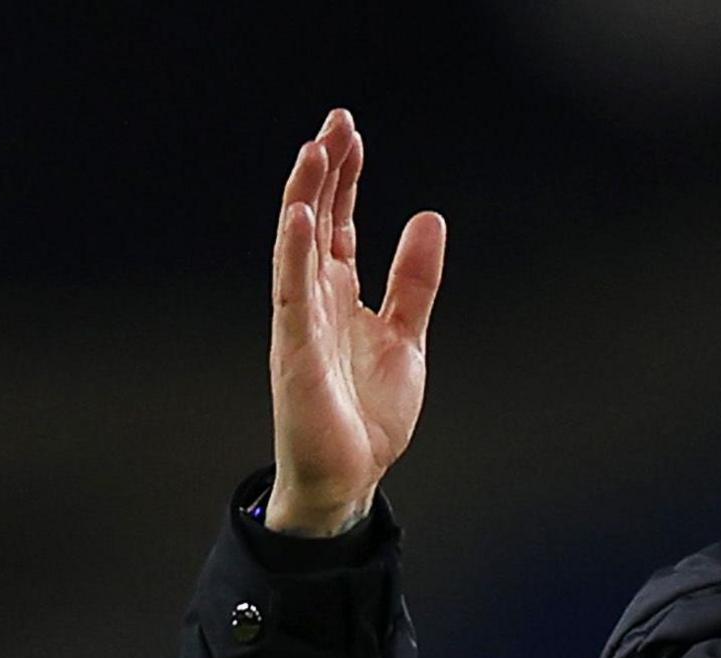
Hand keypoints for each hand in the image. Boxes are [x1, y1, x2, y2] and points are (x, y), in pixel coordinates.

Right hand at [266, 109, 445, 535]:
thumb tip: (428, 218)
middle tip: (335, 121)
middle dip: (325, 171)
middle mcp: (314, 299)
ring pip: (299, 245)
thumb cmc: (367, 412)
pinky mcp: (296, 350)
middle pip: (316, 220)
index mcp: (339, 295)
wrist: (350, 474)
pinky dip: (295, 252)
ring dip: (306, 197)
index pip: (338, 221)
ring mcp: (301, 321)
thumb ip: (414, 280)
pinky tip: (301, 215)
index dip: (344, 177)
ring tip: (315, 150)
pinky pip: (292, 292)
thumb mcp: (406, 335)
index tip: (349, 132)